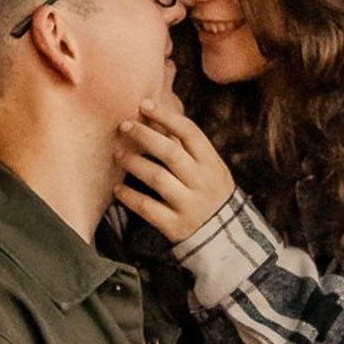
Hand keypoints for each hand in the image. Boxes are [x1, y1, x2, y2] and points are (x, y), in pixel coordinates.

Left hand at [113, 99, 234, 244]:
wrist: (225, 239)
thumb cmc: (211, 195)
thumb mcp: (210, 170)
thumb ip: (189, 148)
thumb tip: (157, 119)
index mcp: (212, 164)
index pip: (189, 132)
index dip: (165, 116)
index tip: (144, 104)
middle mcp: (202, 183)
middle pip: (170, 152)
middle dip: (144, 135)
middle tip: (124, 126)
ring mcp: (189, 205)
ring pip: (157, 177)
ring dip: (134, 162)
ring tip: (118, 154)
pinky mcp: (176, 226)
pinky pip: (148, 208)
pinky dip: (130, 196)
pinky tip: (118, 189)